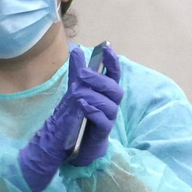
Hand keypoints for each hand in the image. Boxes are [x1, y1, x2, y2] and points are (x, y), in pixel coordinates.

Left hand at [69, 44, 123, 167]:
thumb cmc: (83, 113)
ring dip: (95, 96)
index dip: (112, 62)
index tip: (107, 48)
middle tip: (82, 73)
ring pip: (110, 105)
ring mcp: (108, 118)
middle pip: (115, 90)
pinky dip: (94, 112)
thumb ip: (78, 72)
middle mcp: (111, 104)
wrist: (79, 143)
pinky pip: (103, 121)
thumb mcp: (78, 90)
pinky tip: (84, 106)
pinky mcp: (102, 132)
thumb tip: (76, 50)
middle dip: (100, 80)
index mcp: (106, 93)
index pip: (114, 75)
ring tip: (78, 92)